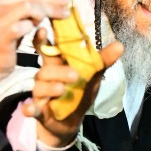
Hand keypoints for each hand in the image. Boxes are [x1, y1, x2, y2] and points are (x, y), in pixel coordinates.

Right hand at [0, 0, 69, 111]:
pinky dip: (32, 27)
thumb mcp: (14, 24)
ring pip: (28, 8)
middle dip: (52, 4)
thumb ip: (26, 14)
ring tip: (52, 21)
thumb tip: (50, 4)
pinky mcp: (1, 36)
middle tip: (66, 11)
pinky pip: (21, 26)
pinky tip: (38, 31)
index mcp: (1, 2)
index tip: (64, 0)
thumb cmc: (3, 46)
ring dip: (44, 13)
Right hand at [25, 32, 122, 146]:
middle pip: (45, 68)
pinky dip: (30, 109)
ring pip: (39, 86)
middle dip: (58, 70)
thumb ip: (102, 61)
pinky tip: (30, 109)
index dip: (42, 39)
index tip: (43, 28)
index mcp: (56, 64)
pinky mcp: (38, 111)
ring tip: (62, 89)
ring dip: (50, 87)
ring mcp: (40, 94)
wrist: (71, 122)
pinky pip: (31, 109)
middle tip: (74, 75)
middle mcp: (45, 76)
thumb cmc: (80, 93)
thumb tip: (120, 45)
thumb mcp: (93, 77)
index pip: (47, 48)